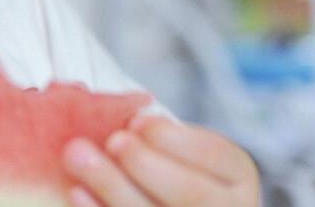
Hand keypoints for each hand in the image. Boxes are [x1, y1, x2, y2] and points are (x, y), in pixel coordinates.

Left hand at [63, 115, 259, 205]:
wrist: (164, 196)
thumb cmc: (163, 161)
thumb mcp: (174, 143)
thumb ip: (154, 133)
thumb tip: (120, 119)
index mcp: (236, 176)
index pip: (216, 156)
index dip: (173, 139)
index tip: (135, 121)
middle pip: (191, 194)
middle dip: (145, 165)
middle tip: (112, 140)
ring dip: (114, 187)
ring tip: (77, 155)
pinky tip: (78, 191)